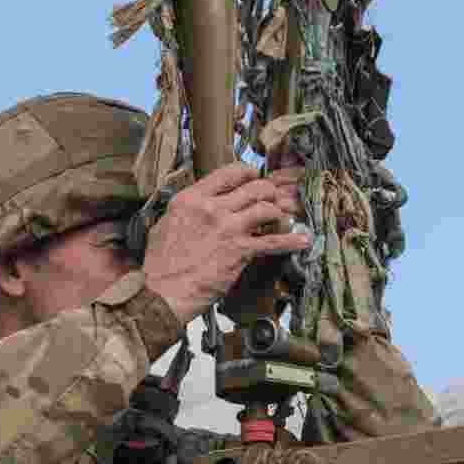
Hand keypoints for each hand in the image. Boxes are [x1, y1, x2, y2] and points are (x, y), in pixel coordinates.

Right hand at [143, 162, 310, 323]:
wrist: (162, 291)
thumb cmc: (160, 263)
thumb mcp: (166, 223)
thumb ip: (188, 210)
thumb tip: (201, 205)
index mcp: (192, 198)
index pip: (228, 173)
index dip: (247, 172)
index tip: (254, 176)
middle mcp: (212, 208)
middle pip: (254, 187)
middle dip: (268, 191)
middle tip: (273, 197)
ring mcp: (229, 228)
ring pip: (266, 208)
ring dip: (278, 211)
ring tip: (283, 216)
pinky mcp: (240, 251)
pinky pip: (273, 241)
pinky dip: (291, 241)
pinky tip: (303, 240)